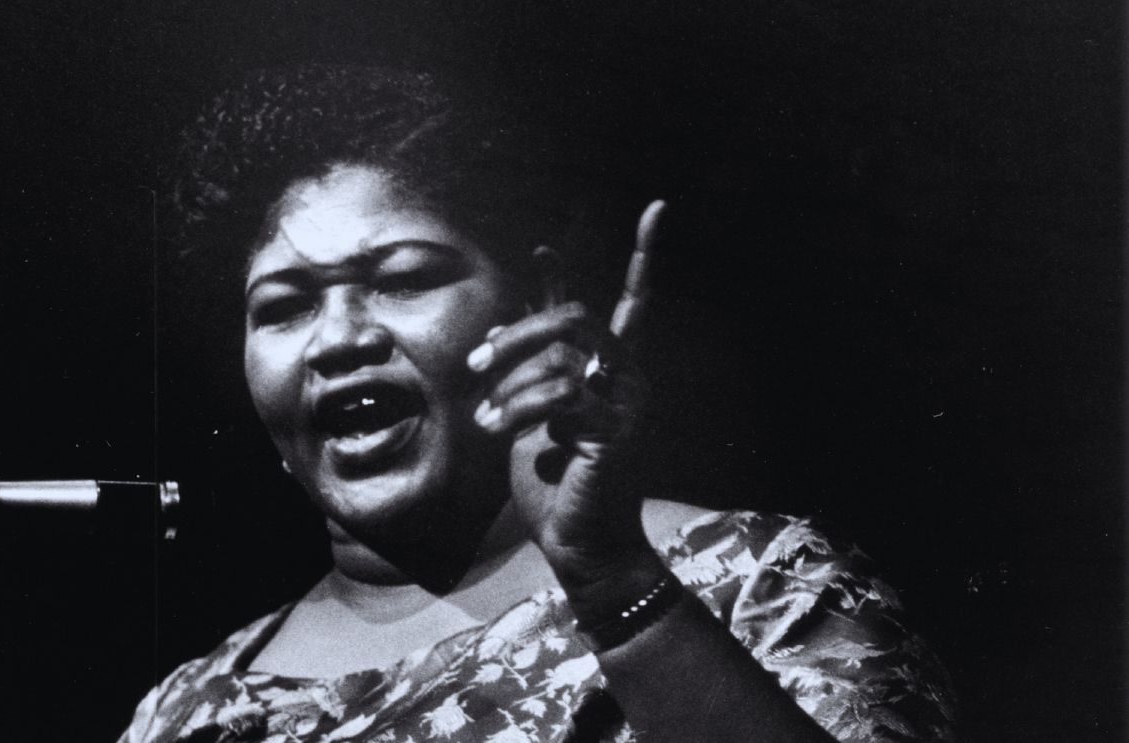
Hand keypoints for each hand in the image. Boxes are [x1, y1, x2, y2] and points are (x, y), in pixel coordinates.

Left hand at [466, 200, 665, 574]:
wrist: (579, 544)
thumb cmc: (556, 483)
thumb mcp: (532, 411)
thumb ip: (531, 360)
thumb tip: (507, 313)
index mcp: (613, 369)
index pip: (634, 300)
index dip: (645, 254)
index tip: (657, 207)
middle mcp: (630, 378)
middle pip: (579, 316)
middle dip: (522, 331)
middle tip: (476, 363)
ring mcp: (628, 403)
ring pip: (562, 355)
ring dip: (508, 386)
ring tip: (482, 421)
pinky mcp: (615, 429)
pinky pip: (558, 396)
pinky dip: (517, 411)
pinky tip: (498, 433)